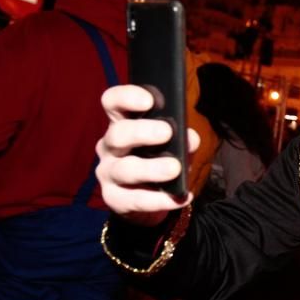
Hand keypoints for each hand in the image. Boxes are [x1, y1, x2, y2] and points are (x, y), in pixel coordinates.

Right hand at [96, 85, 200, 226]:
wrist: (149, 201)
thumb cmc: (159, 161)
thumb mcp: (174, 147)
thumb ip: (182, 140)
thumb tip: (191, 138)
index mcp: (121, 124)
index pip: (113, 102)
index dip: (126, 97)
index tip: (149, 100)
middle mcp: (109, 146)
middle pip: (118, 134)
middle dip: (142, 132)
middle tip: (167, 132)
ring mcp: (108, 173)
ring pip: (125, 169)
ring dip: (152, 168)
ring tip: (175, 168)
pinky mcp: (114, 199)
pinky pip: (135, 199)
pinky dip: (160, 199)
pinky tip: (181, 197)